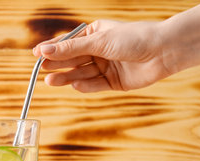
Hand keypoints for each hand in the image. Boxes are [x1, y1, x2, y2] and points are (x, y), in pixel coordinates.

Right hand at [33, 20, 170, 92]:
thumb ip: (71, 49)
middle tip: (41, 71)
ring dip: (67, 77)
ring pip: (81, 73)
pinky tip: (75, 85)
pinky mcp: (113, 82)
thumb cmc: (134, 38)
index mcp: (94, 34)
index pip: (68, 43)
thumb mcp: (99, 41)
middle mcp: (98, 50)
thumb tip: (44, 50)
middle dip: (58, 65)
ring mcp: (105, 66)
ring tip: (51, 81)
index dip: (51, 50)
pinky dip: (86, 86)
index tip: (35, 55)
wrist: (164, 51)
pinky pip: (95, 85)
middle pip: (73, 59)